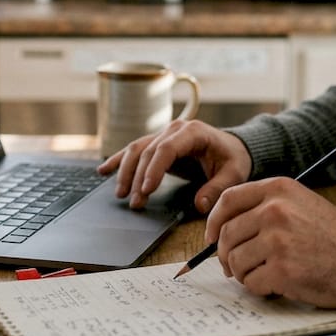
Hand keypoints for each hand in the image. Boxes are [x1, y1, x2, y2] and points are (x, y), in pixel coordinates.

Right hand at [97, 119, 251, 211]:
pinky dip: (118, 160)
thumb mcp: (233, 174)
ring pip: (136, 150)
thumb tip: (200, 205)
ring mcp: (163, 134)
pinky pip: (134, 150)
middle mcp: (174, 130)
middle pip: (147, 151)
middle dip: (139, 178)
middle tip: (136, 203)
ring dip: (126, 172)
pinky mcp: (158, 144)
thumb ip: (217, 188)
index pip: (166, 148)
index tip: (147, 189)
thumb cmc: (233, 159)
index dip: (154, 169)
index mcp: (193, 132)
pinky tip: (102, 171)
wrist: (233, 147)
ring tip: (121, 195)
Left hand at [207, 178, 335, 307]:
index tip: (211, 237)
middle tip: (235, 266)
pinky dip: (260, 288)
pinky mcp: (282, 269)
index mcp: (279, 189)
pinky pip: (251, 282)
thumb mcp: (301, 204)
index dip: (213, 221)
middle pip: (226, 233)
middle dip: (225, 255)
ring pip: (235, 260)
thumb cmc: (333, 237)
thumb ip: (266, 207)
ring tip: (264, 274)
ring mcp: (277, 239)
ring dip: (244, 273)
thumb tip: (224, 228)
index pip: (228, 200)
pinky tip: (277, 284)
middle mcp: (275, 210)